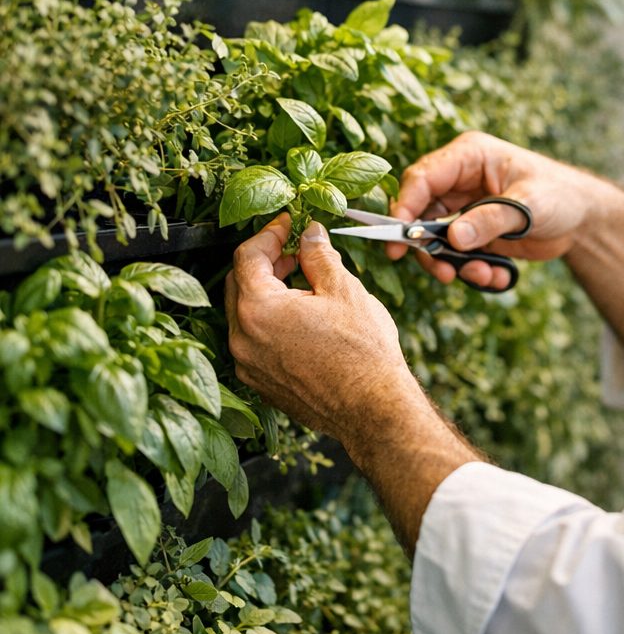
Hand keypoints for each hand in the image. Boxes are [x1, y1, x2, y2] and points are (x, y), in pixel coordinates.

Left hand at [226, 212, 410, 438]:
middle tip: (295, 250)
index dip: (269, 233)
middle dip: (265, 261)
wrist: (373, 408)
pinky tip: (302, 317)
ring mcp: (248, 365)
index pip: (247, 256)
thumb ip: (319, 255)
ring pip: (245, 314)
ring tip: (304, 283)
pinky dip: (270, 321)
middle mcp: (243, 339)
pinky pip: (254, 341)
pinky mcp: (260, 383)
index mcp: (258, 310)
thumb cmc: (363, 353)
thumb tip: (310, 235)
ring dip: (268, 292)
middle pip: (239, 283)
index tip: (289, 225)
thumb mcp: (344, 289)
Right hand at [386, 131, 598, 289]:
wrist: (582, 219)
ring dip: (452, 264)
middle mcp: (459, 181)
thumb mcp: (528, 204)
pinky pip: (457, 256)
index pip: (422, 178)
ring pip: (435, 239)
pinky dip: (472, 270)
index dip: (406, 207)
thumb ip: (490, 220)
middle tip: (441, 272)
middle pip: (421, 213)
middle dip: (427, 247)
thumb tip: (452, 238)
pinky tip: (498, 274)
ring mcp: (463, 209)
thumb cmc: (560, 195)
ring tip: (482, 274)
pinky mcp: (472, 233)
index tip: (399, 238)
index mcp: (468, 157)